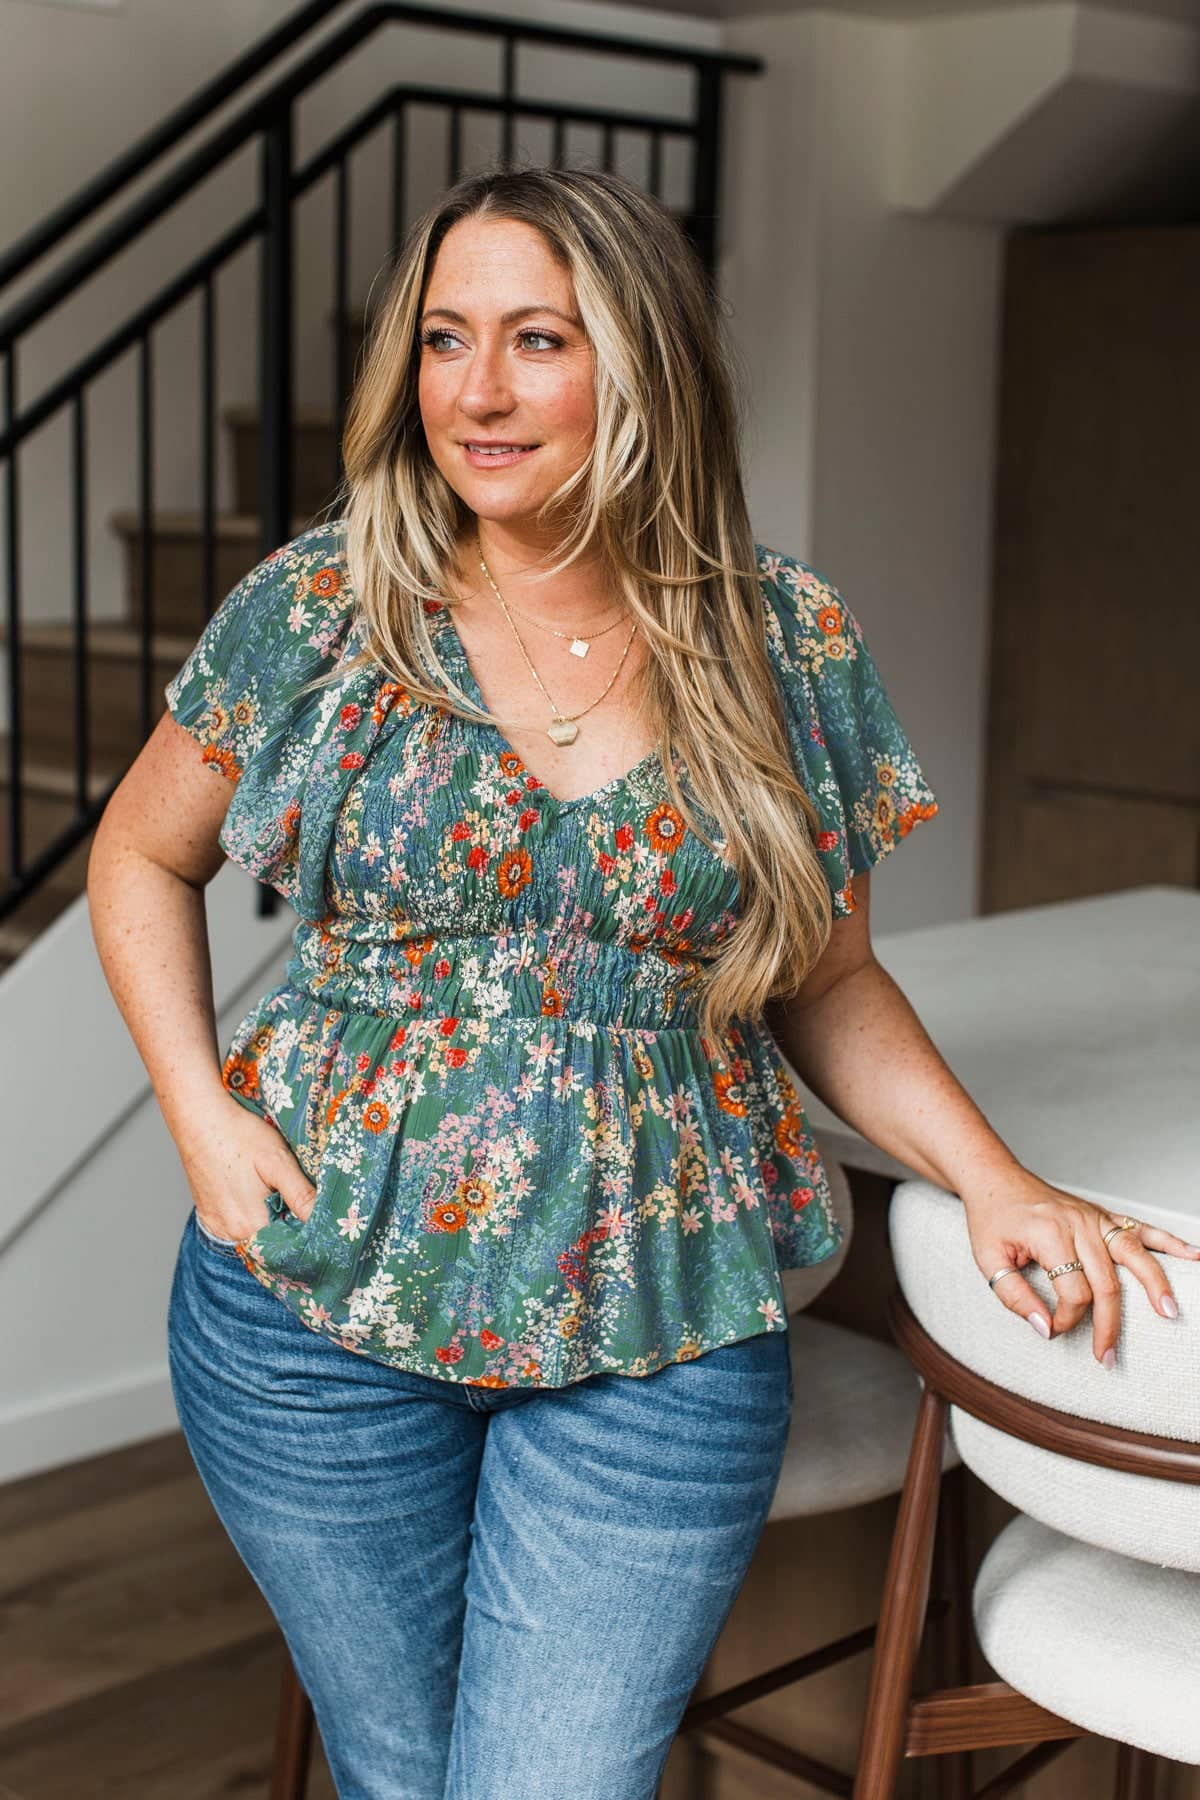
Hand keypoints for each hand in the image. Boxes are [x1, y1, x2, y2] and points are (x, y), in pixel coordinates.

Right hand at [178, 1093, 317, 1242]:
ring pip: (257, 1239)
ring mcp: (217, 1228)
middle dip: (292, 1232)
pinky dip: (254, 1222)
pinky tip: (261, 1199)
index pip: (290, 1248)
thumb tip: (324, 1223)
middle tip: (306, 1206)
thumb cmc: (239, 1135)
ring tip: (282, 1199)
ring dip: (273, 1226)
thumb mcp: (278, 1161)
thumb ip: (301, 1195)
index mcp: (251, 1224)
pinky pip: (238, 1231)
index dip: (309, 1236)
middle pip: (273, 1246)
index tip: (323, 1222)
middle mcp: (232, 1234)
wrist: (199, 1119)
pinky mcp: (209, 1218)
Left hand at [962, 1168, 1199, 1367]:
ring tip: (1169, 1313)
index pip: (1072, 1291)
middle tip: (1108, 1358)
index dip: (1066, 1319)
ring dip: (1155, 1284)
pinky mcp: (1102, 1215)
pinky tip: (1193, 1254)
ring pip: (1134, 1254)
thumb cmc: (991, 1219)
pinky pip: (1140, 1229)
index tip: (1052, 1328)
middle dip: (1109, 1325)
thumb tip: (1046, 1328)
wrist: (995, 1179)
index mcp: (1049, 1233)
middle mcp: (1078, 1223)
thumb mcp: (988, 1261)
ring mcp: (1094, 1217)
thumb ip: (1015, 1298)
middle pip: (1106, 1282)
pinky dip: (1168, 1241)